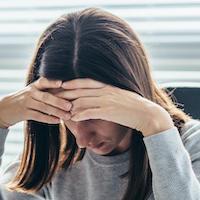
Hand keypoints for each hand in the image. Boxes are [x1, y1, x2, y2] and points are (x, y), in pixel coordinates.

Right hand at [0, 77, 71, 128]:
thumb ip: (44, 93)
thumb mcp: (31, 93)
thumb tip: (65, 94)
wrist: (3, 109)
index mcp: (33, 86)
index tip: (63, 83)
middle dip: (59, 101)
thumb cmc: (22, 101)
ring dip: (57, 112)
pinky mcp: (23, 113)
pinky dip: (48, 118)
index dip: (52, 82)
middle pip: (46, 96)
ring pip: (43, 107)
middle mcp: (30, 93)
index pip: (43, 82)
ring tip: (67, 116)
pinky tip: (57, 121)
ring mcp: (26, 102)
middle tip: (70, 106)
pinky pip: (37, 115)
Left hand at [57, 79, 173, 136]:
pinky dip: (80, 114)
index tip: (61, 84)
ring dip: (70, 106)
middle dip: (65, 93)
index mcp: (107, 86)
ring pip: (83, 101)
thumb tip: (99, 95)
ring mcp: (107, 101)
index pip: (86, 82)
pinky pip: (90, 112)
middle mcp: (105, 91)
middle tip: (53, 96)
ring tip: (60, 110)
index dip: (72, 82)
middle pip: (80, 91)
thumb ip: (108, 94)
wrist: (146, 113)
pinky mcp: (109, 111)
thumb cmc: (134, 106)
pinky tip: (72, 118)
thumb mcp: (120, 95)